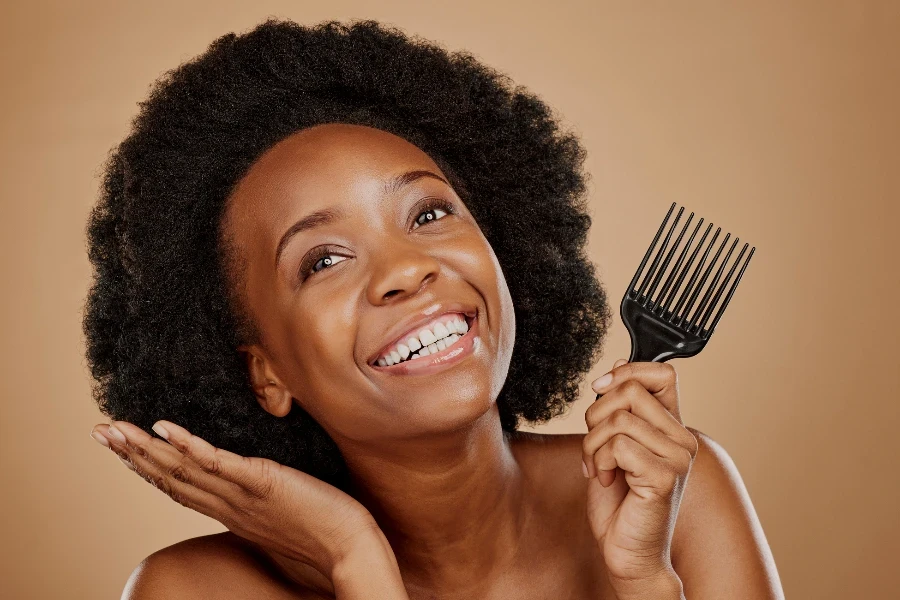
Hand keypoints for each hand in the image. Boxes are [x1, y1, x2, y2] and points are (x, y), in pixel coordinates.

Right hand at [90, 419, 387, 594]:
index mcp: (231, 511)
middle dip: (133, 455)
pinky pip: (220, 463)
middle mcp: (228, 505)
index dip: (149, 468)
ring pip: (184, 469)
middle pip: (171, 477)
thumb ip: (260, 497)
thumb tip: (253, 482)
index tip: (124, 448)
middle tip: (101, 431)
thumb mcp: (281, 511)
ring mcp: (241, 495)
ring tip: (115, 429)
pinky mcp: (261, 483)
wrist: (350, 548)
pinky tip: (166, 428)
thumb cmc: (323, 530)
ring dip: (146, 448)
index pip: (181, 487)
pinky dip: (190, 445)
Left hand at [583, 359, 696, 595]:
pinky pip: (619, 446)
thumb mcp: (611, 444)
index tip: (601, 389)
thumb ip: (618, 408)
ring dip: (593, 445)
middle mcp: (682, 439)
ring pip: (619, 419)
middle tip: (594, 446)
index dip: (627, 371)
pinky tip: (608, 480)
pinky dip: (600, 461)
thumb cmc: (619, 504)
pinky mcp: (665, 476)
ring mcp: (678, 457)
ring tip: (600, 468)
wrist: (627, 552)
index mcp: (671, 427)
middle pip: (630, 389)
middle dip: (596, 415)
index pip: (663, 373)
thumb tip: (618, 365)